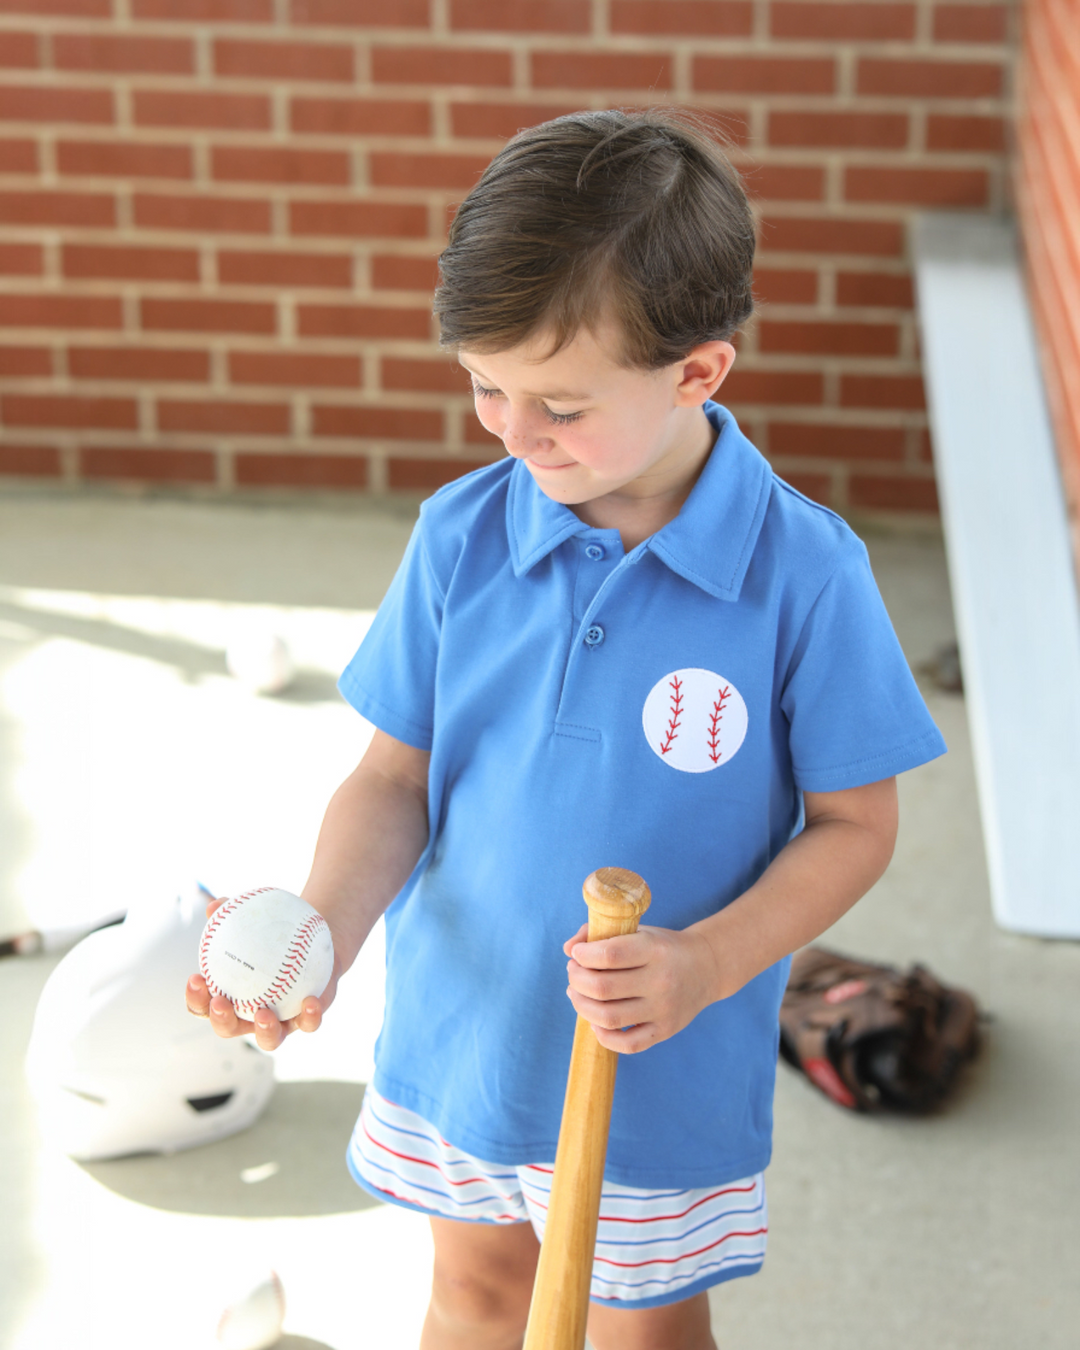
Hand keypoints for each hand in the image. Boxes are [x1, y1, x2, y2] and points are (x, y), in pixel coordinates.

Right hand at [185, 895, 339, 1052]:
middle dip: (221, 1020)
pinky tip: (310, 1002)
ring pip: (269, 1039)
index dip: (196, 999)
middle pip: (229, 1028)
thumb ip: (232, 915)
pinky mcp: (306, 1020)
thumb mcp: (253, 922)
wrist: (311, 942)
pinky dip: (309, 1016)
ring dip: (264, 1031)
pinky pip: (308, 1024)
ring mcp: (280, 1023)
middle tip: (220, 1002)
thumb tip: (216, 904)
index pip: (203, 1005)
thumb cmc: (271, 935)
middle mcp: (250, 1017)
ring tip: (263, 1014)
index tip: (195, 979)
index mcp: (229, 999)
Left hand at [562, 923, 722, 1054]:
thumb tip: (568, 949)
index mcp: (654, 950)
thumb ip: (601, 934)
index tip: (576, 954)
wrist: (707, 968)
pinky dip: (603, 1035)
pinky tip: (595, 1020)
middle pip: (602, 987)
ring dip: (581, 1005)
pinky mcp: (664, 1031)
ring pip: (608, 1017)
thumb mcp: (639, 931)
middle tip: (573, 973)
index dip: (583, 955)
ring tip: (576, 993)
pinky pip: (626, 1044)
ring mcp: (664, 1010)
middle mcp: (661, 981)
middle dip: (576, 980)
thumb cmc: (663, 947)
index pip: (609, 955)